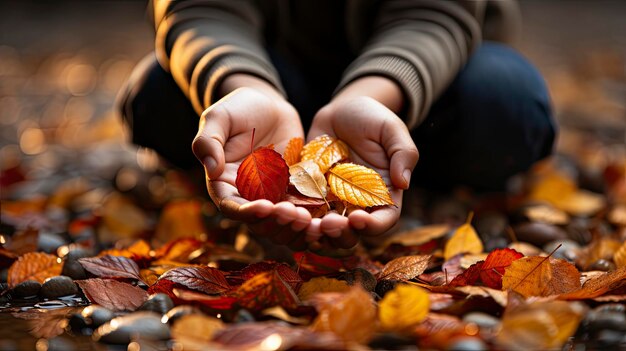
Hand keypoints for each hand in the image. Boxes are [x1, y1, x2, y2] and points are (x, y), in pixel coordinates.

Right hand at [192, 76, 310, 249]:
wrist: (269, 105)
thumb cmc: (238, 109)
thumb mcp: (219, 117)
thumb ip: (208, 140)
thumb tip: (210, 167)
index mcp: (224, 184)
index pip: (232, 207)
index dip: (248, 212)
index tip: (265, 207)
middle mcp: (247, 196)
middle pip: (260, 223)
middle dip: (277, 223)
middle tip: (296, 216)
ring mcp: (273, 196)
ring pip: (282, 224)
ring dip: (296, 228)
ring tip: (311, 221)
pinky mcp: (294, 192)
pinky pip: (303, 211)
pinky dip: (313, 219)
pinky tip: (326, 219)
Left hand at [306, 92, 418, 248]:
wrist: (340, 112)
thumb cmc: (371, 119)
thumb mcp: (391, 130)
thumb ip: (403, 153)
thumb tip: (404, 183)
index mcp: (383, 195)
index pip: (383, 220)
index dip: (372, 226)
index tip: (357, 218)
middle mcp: (358, 206)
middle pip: (352, 235)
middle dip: (340, 235)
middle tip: (327, 224)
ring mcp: (331, 204)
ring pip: (324, 231)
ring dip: (314, 233)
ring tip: (304, 222)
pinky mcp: (308, 196)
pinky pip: (301, 214)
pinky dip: (293, 218)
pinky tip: (285, 210)